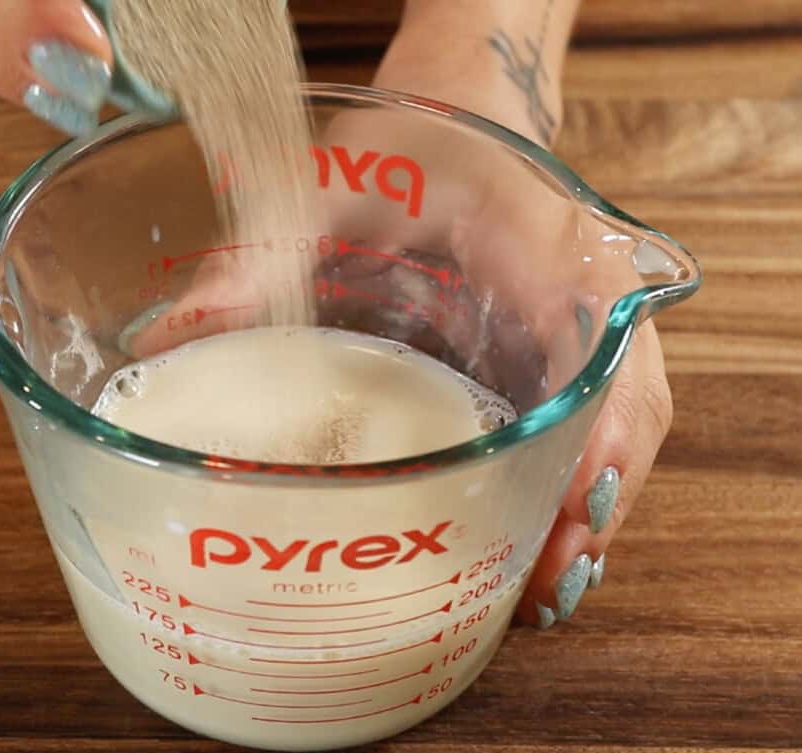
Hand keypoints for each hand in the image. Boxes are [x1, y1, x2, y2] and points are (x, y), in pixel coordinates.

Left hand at [125, 13, 672, 632]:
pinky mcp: (569, 345)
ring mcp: (589, 319)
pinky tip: (539, 538)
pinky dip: (578, 482)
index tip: (570, 504)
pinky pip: (600, 421)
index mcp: (547, 237)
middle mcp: (590, 285)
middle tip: (544, 585)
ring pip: (624, 424)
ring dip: (590, 506)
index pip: (601, 336)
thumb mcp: (335, 180)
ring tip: (544, 588)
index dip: (598, 429)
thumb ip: (263, 251)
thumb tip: (173, 336)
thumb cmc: (416, 143)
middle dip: (591, 500)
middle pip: (629, 405)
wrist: (466, 114)